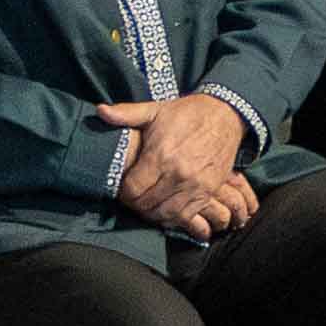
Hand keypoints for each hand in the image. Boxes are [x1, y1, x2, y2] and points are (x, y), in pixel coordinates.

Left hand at [99, 95, 254, 235]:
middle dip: (135, 204)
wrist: (225, 115)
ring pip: (165, 214)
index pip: (133, 190)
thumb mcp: (155, 109)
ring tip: (147, 204)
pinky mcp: (209, 191)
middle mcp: (178, 174)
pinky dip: (173, 216)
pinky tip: (166, 208)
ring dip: (153, 213)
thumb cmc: (187, 113)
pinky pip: (186, 215)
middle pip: (147, 205)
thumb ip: (126, 113)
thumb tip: (100, 111)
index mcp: (161, 155)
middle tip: (133, 198)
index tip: (122, 188)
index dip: (123, 192)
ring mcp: (196, 185)